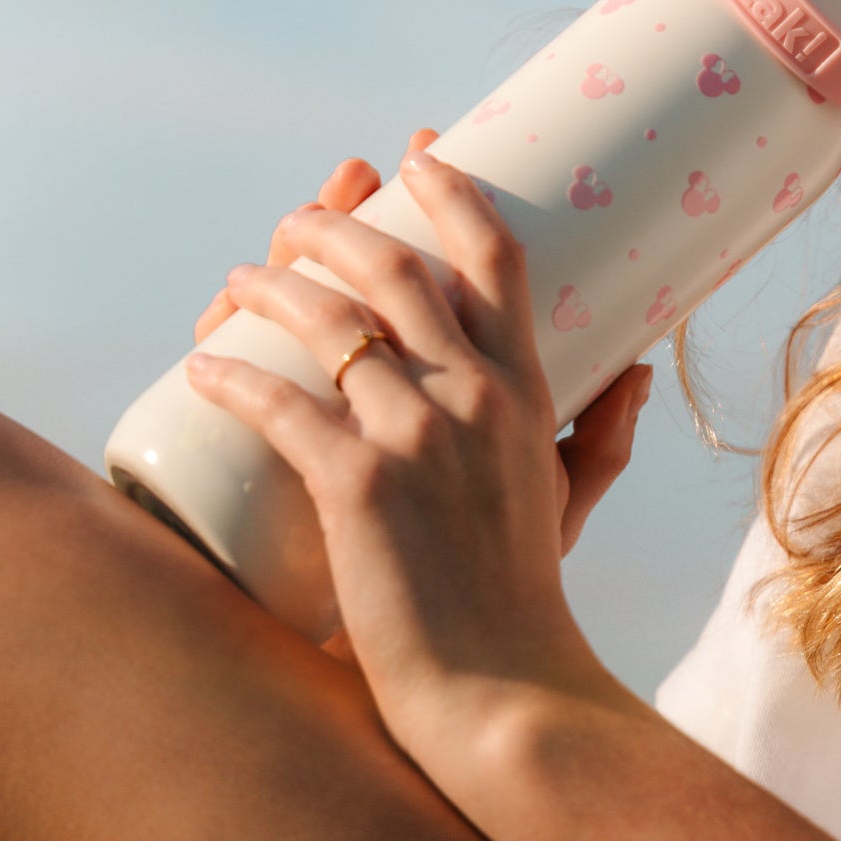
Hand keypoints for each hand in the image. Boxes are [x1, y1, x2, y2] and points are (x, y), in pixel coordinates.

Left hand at [183, 138, 640, 744]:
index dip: (453, 190)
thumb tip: (638, 370)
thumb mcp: (573, 500)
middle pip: (394, 268)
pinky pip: (280, 404)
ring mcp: (415, 433)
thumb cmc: (527, 595)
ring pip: (329, 321)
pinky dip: (233, 377)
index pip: (493, 256)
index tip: (419, 152)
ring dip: (271, 286)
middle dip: (337, 224)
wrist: (501, 689)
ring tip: (239, 280)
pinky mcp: (357, 483)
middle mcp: (473, 394)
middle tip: (298, 217)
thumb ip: (604, 435)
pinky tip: (202, 367)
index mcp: (526, 388)